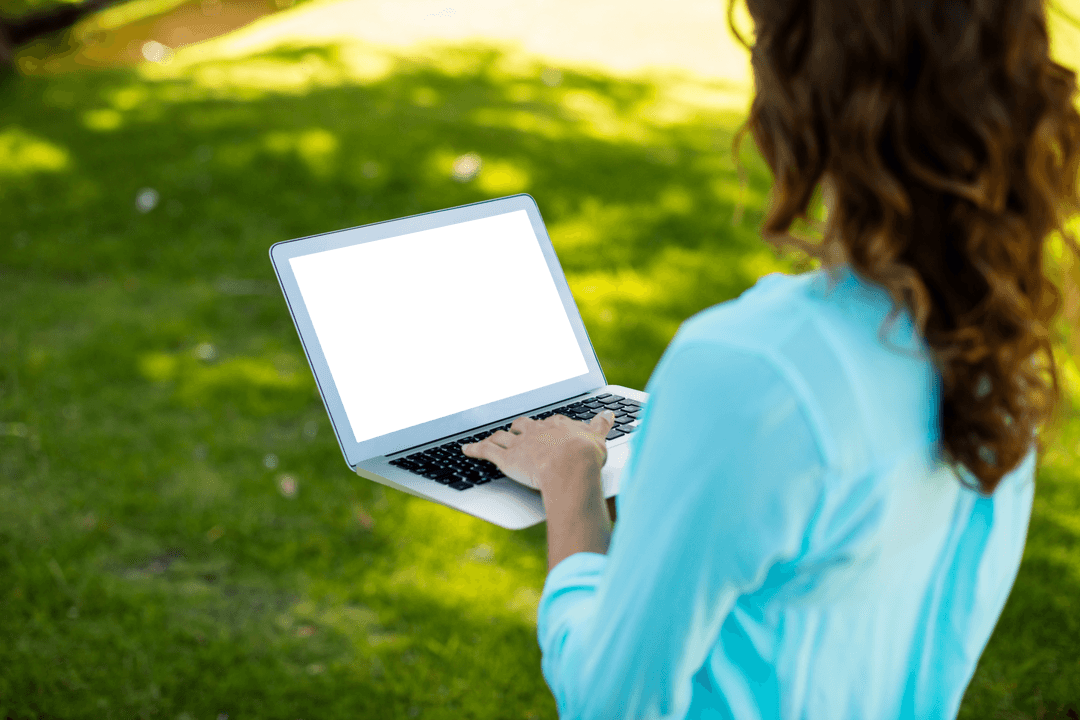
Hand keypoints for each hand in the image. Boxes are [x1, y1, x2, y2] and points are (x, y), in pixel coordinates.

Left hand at [461, 410, 616, 495]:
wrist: (572, 466)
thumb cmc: (587, 455)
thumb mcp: (599, 437)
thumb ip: (601, 424)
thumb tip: (609, 412)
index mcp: (558, 425)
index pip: (550, 422)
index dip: (547, 427)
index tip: (547, 429)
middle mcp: (537, 430)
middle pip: (524, 425)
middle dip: (520, 429)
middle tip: (519, 433)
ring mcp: (520, 443)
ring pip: (504, 436)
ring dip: (497, 437)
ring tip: (492, 438)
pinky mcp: (506, 458)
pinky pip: (486, 451)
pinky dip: (474, 449)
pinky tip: (465, 449)